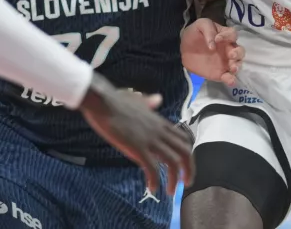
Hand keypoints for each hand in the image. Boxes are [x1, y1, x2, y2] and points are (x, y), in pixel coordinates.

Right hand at [79, 74, 193, 192]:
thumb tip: (158, 99)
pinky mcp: (138, 147)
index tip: (185, 166)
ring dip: (174, 179)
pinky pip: (152, 168)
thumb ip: (148, 102)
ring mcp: (150, 139)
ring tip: (170, 191)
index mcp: (160, 122)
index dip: (188, 154)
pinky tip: (152, 188)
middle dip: (188, 170)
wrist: (102, 101)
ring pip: (172, 162)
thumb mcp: (136, 99)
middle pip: (184, 152)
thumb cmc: (115, 100)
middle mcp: (159, 131)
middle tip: (185, 183)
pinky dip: (155, 180)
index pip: (184, 138)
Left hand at [180, 18, 243, 86]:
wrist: (184, 49)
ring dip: (237, 66)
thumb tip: (213, 46)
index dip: (227, 36)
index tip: (217, 39)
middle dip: (238, 53)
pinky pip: (229, 77)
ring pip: (237, 64)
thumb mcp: (200, 25)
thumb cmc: (195, 34)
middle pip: (240, 51)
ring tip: (232, 68)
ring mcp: (226, 62)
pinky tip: (230, 81)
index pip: (232, 34)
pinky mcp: (220, 73)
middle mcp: (229, 49)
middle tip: (231, 55)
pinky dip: (231, 80)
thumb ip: (208, 30)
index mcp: (225, 36)